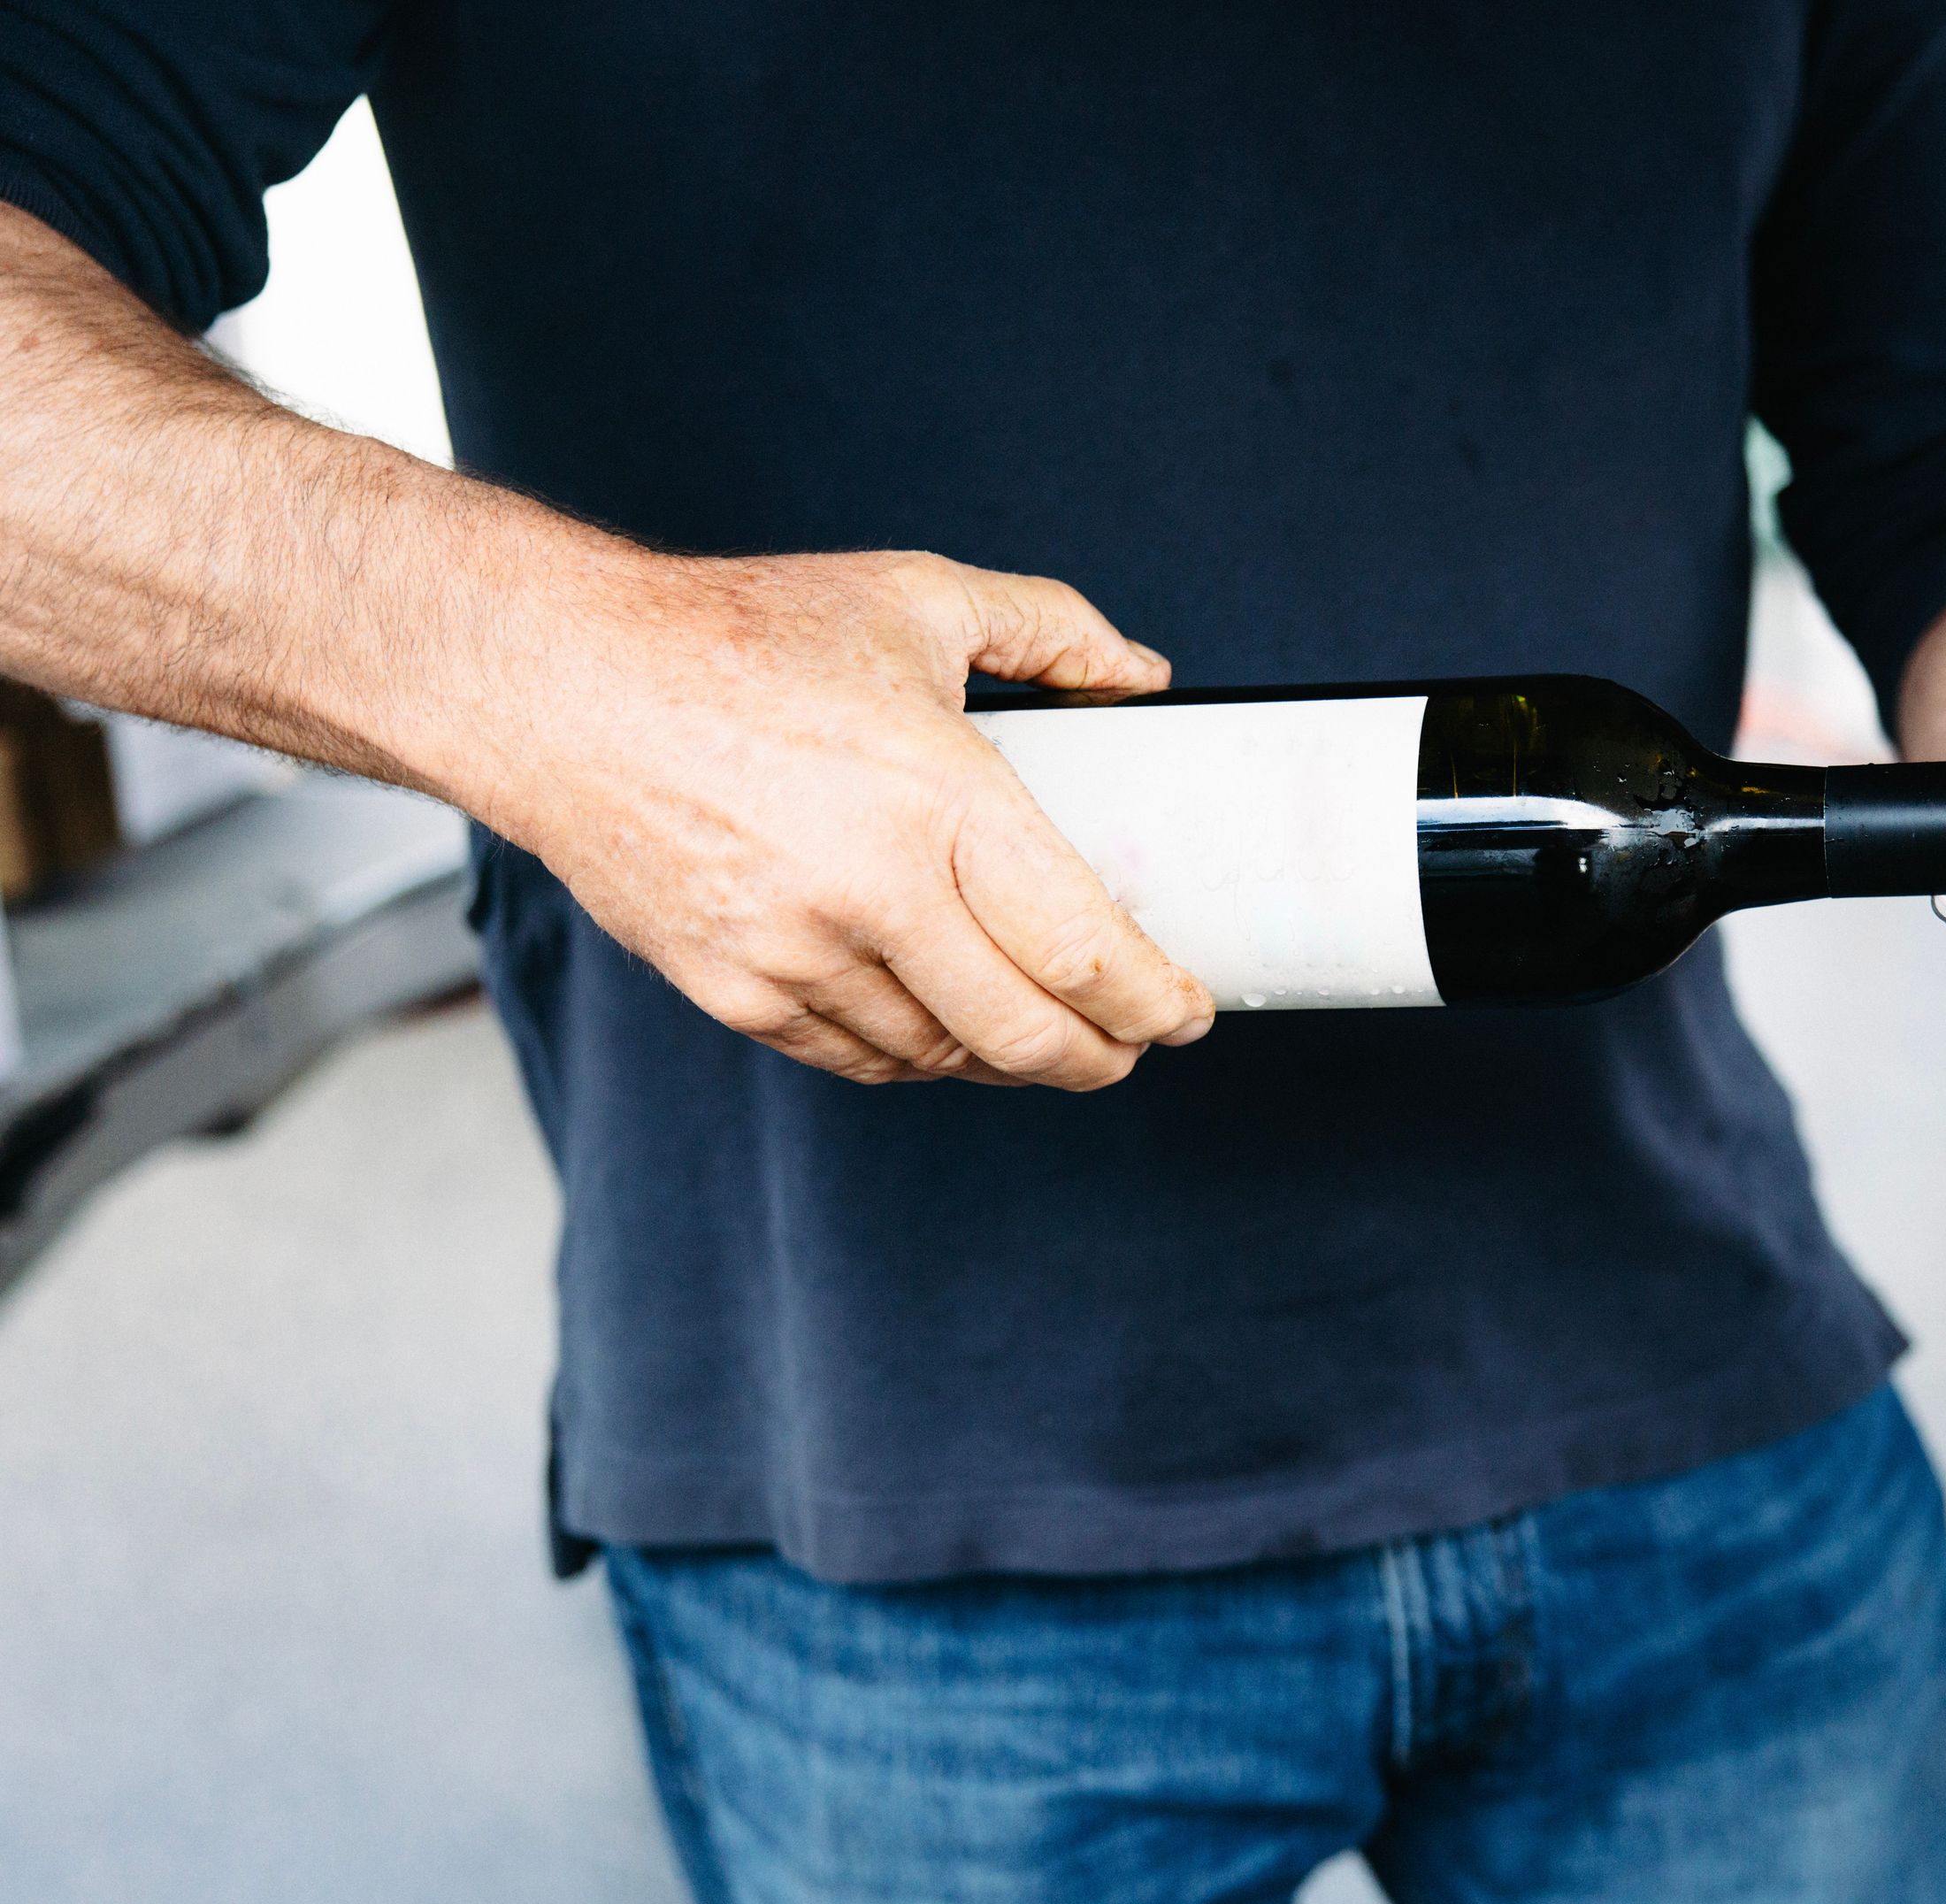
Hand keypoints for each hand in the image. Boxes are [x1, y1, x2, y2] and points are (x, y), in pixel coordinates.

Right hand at [477, 549, 1212, 1088]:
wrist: (553, 682)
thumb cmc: (736, 632)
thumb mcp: (916, 598)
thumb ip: (1049, 632)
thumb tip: (1143, 676)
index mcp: (937, 799)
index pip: (1084, 949)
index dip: (1156, 1000)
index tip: (1189, 1010)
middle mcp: (871, 892)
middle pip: (1028, 1033)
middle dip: (1102, 1055)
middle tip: (1135, 1043)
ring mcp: (794, 954)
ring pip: (944, 1056)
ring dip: (1011, 1058)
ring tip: (1050, 1033)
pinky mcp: (731, 990)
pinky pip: (858, 1058)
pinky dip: (921, 1055)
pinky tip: (949, 1029)